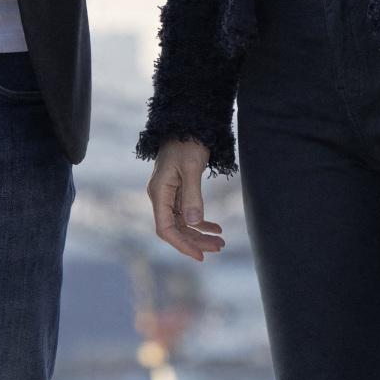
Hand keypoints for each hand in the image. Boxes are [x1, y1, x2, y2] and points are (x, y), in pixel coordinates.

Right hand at [145, 139, 224, 261]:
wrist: (187, 124)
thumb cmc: (187, 142)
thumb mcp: (192, 167)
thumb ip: (193, 196)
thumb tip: (195, 223)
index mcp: (159, 192)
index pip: (165, 229)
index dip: (182, 244)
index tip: (200, 255)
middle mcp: (161, 196)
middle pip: (176, 229)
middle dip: (196, 241)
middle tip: (219, 248)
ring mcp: (169, 194)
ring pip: (183, 223)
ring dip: (200, 234)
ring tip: (220, 242)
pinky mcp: (178, 191)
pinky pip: (188, 213)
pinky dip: (201, 222)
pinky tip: (215, 228)